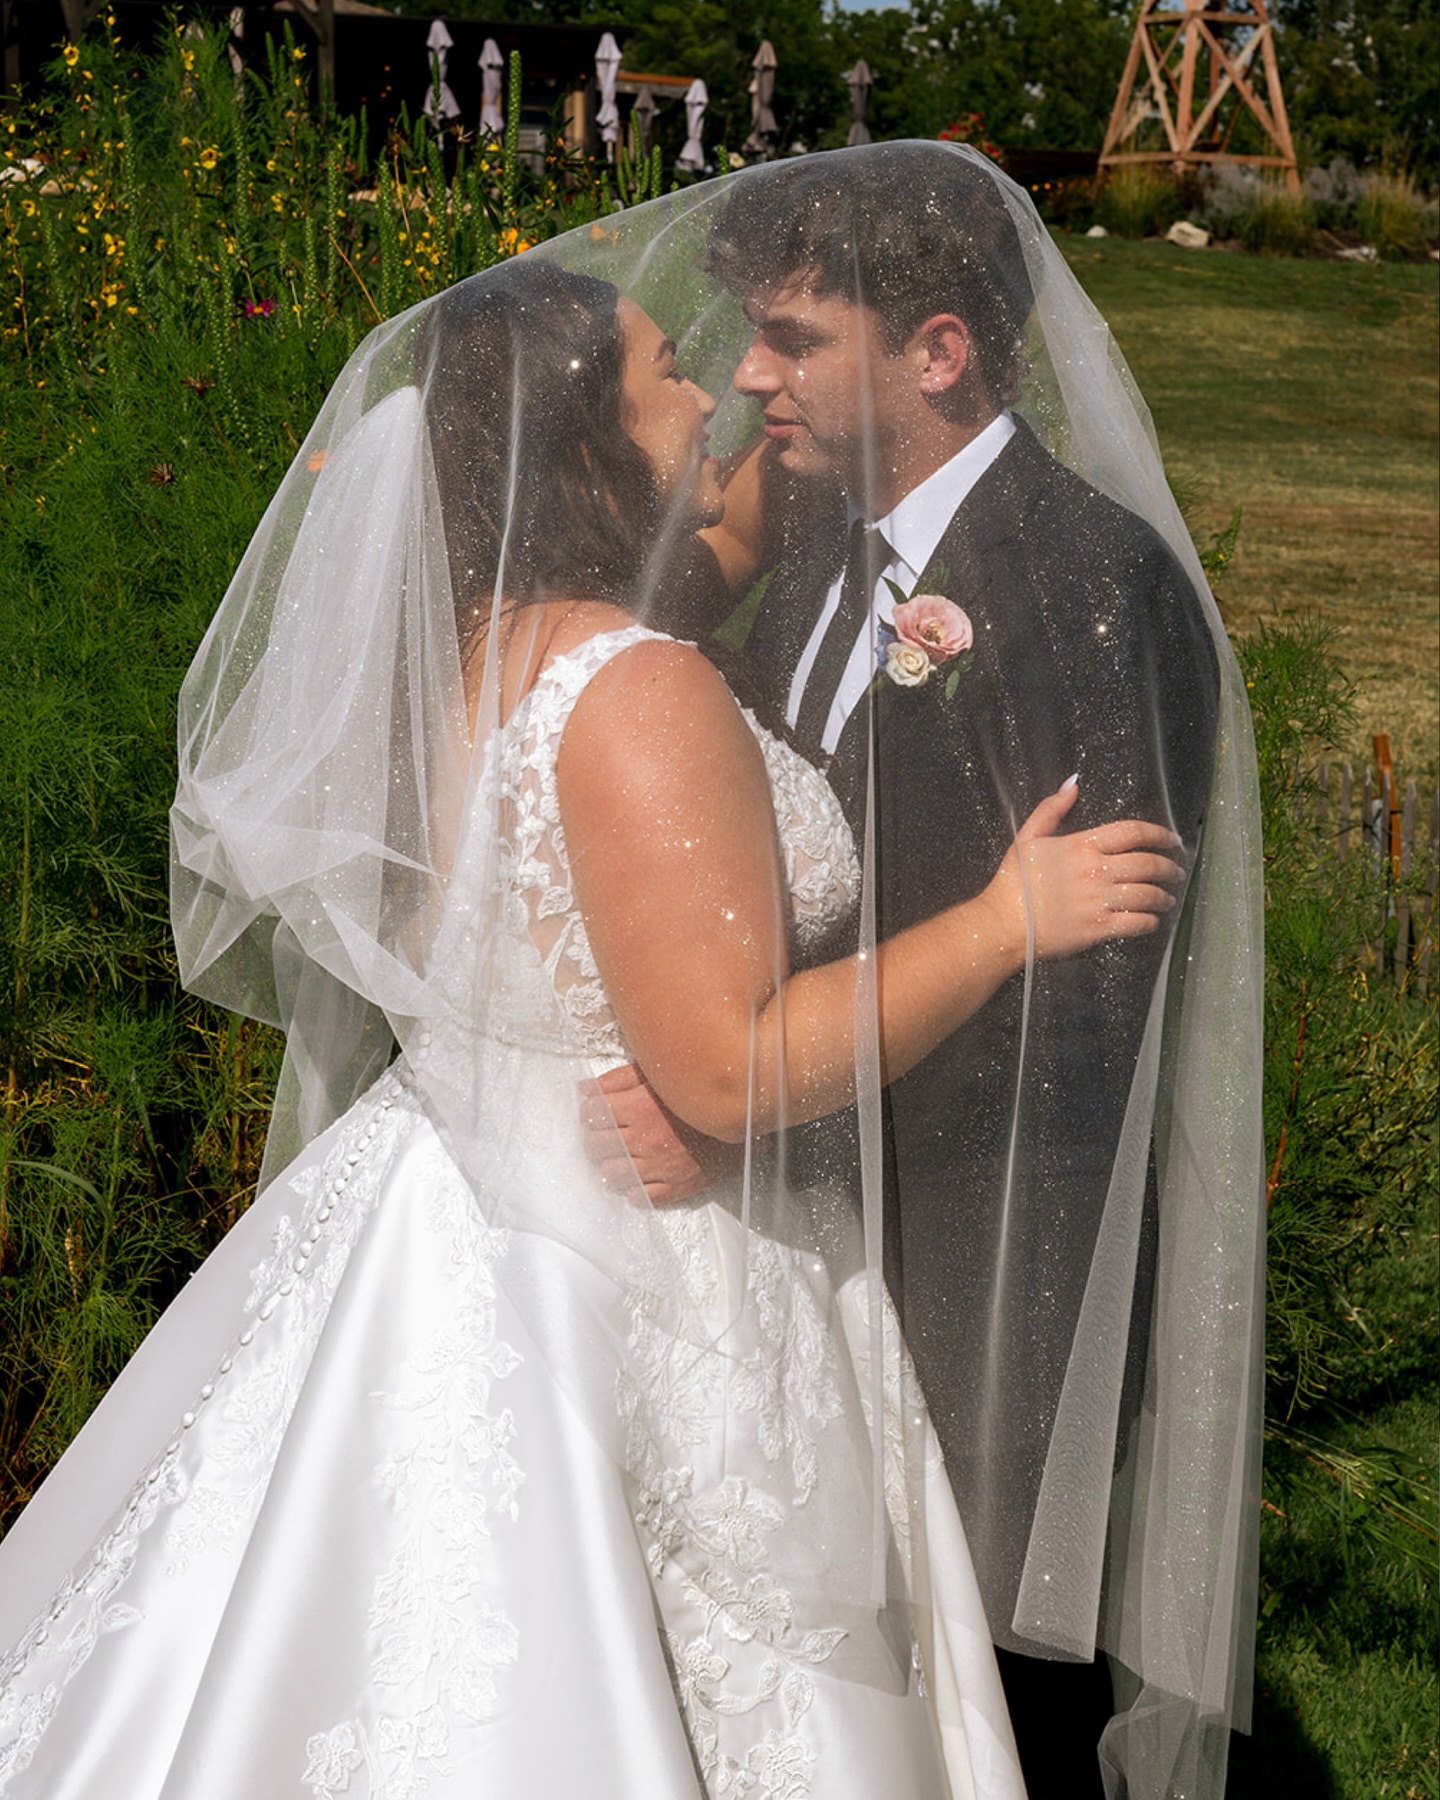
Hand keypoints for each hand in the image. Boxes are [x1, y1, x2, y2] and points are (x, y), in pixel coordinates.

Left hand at [577, 1064, 741, 1202]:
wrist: (745, 1117)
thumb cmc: (699, 1093)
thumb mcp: (660, 1075)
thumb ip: (619, 1079)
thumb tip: (584, 1089)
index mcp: (639, 1107)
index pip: (592, 1114)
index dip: (590, 1112)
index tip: (597, 1111)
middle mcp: (645, 1139)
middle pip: (595, 1145)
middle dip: (595, 1137)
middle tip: (606, 1133)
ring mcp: (658, 1166)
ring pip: (611, 1174)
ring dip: (610, 1165)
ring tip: (621, 1156)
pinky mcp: (675, 1186)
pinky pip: (639, 1197)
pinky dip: (633, 1189)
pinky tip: (640, 1176)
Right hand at [983, 778, 1188, 963]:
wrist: (1004, 923)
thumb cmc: (1014, 882)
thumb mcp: (1028, 837)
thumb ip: (1051, 809)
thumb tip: (1073, 783)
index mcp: (1082, 845)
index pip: (1132, 832)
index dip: (1158, 834)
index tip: (1171, 840)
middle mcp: (1096, 870)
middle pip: (1147, 863)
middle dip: (1169, 867)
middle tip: (1176, 872)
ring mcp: (1100, 900)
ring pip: (1147, 894)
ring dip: (1163, 896)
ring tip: (1168, 898)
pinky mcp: (1099, 927)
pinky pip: (1137, 922)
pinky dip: (1150, 921)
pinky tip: (1152, 920)